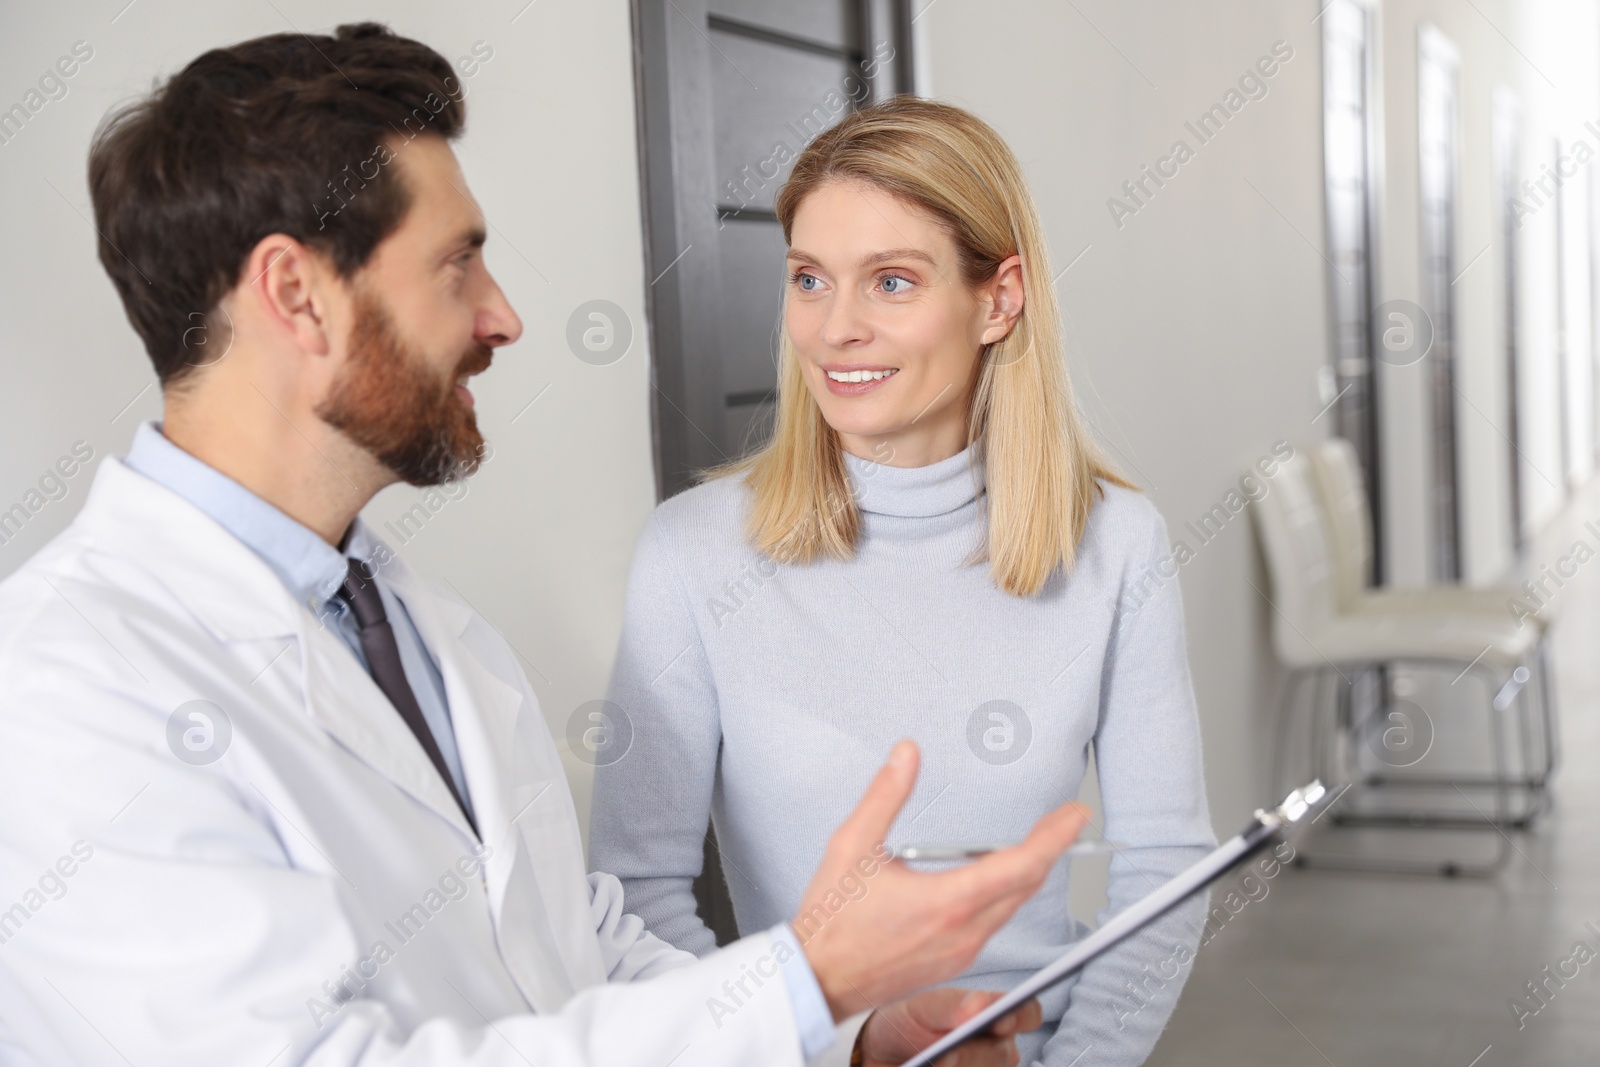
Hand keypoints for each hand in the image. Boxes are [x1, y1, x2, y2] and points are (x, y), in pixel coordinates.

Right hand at [793, 739, 1088, 1018]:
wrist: (817, 980)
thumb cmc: (832, 922)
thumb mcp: (853, 846)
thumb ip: (885, 795)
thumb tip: (906, 755)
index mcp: (946, 902)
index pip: (1021, 866)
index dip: (1055, 838)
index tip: (1075, 816)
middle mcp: (963, 932)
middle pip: (1026, 887)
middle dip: (1049, 850)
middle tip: (1062, 821)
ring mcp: (961, 952)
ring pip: (1012, 908)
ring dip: (1027, 874)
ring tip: (1034, 844)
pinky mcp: (953, 962)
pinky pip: (994, 924)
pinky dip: (1005, 895)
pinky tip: (994, 879)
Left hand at [858, 989, 1043, 1066]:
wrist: (882, 1055)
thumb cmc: (908, 1023)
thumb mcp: (923, 1008)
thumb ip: (952, 1006)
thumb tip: (982, 1006)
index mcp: (994, 1017)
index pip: (1028, 1013)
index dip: (1021, 1016)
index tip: (999, 1020)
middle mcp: (998, 1049)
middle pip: (1003, 1054)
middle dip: (973, 1054)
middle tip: (946, 1055)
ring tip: (935, 1064)